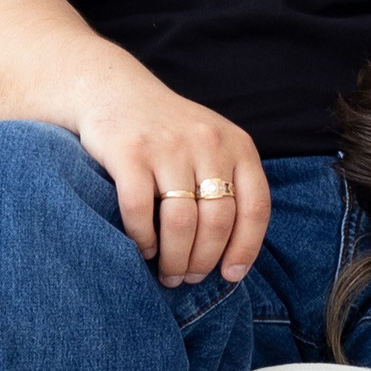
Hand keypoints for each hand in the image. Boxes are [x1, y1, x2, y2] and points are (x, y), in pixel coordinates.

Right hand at [75, 81, 272, 285]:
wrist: (115, 91)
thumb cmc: (169, 131)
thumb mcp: (212, 144)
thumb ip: (229, 182)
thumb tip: (234, 255)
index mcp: (237, 145)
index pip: (255, 207)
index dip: (246, 248)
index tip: (231, 275)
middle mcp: (208, 143)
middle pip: (217, 222)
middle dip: (203, 261)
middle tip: (188, 278)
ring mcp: (169, 147)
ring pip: (181, 222)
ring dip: (175, 259)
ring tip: (168, 274)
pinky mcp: (129, 153)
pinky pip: (140, 211)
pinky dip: (143, 239)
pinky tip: (143, 249)